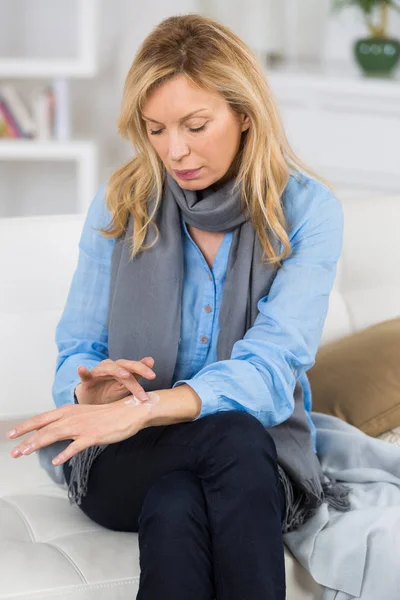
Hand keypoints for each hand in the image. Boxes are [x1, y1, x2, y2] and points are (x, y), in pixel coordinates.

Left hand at [6, 396, 148, 465]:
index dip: (25, 427)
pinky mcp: (92, 436)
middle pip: (44, 428)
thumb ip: (67, 423)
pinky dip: (64, 454)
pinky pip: (75, 446)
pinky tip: (56, 461)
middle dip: (26, 439)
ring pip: (54, 435)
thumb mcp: (83, 415)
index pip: (41, 419)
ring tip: (25, 452)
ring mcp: (82, 426)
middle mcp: (72, 417)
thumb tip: (51, 432)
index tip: (11, 434)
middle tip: (14, 451)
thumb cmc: (106, 415)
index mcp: (68, 411)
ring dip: (38, 444)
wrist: (128, 412)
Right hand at [76, 357, 155, 404]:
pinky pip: (85, 374)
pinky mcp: (87, 380)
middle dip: (137, 369)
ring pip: (108, 368)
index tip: (153, 376)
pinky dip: (83, 371)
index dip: (144, 370)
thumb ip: (137, 374)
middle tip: (149, 376)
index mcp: (123, 369)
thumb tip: (151, 360)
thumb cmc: (111, 392)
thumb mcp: (126, 386)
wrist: (93, 402)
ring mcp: (99, 373)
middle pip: (124, 365)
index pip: (135, 367)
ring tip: (124, 374)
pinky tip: (82, 368)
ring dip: (116, 370)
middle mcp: (112, 368)